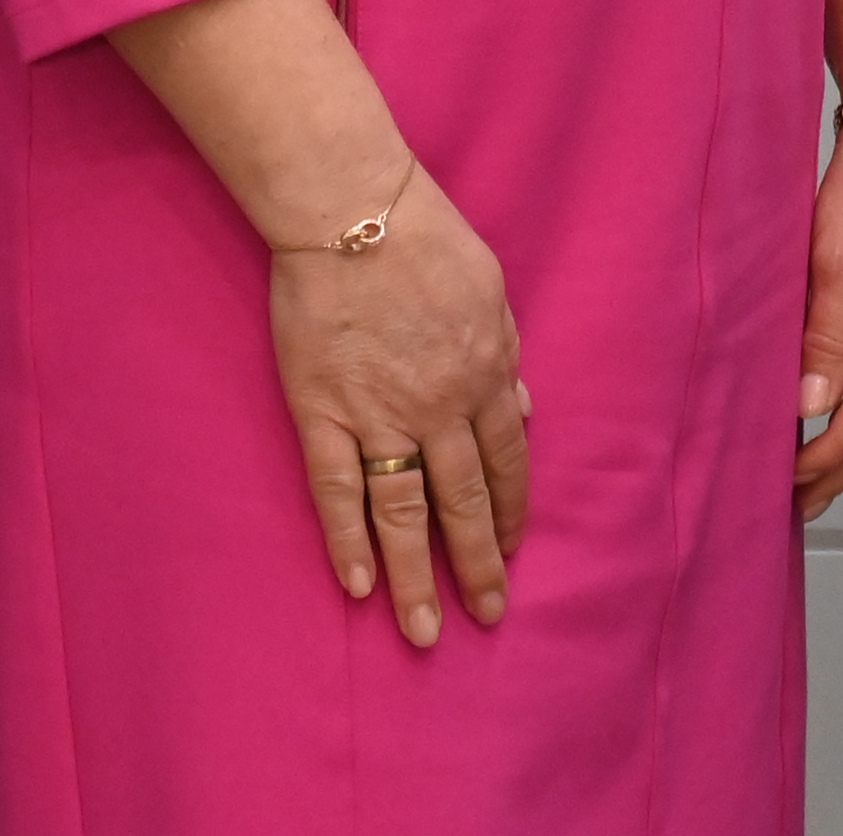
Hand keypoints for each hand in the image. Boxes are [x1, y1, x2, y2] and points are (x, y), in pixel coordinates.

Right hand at [276, 162, 529, 649]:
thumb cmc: (424, 237)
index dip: (511, 510)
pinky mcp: (323, 413)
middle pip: (466, 500)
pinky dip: (349, 539)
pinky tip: (360, 584)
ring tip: (425, 630)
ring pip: (406, 512)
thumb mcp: (491, 289)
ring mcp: (380, 415)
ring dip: (418, 577)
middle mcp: (441, 406)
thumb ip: (506, 351)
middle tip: (488, 613)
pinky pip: (338, 490)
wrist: (351, 211)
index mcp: (487, 373)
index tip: (512, 550)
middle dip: (479, 563)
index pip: (507, 461)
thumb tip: (519, 405)